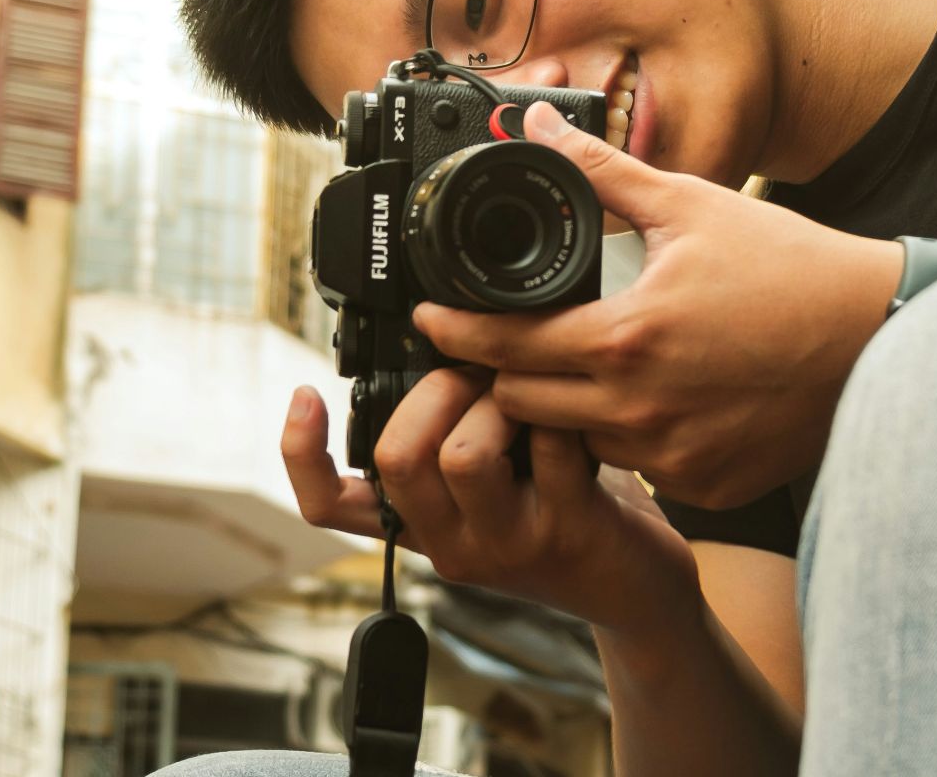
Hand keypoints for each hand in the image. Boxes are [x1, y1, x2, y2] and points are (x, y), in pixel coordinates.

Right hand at [281, 377, 698, 635]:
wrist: (635, 589)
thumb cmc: (564, 515)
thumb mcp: (493, 488)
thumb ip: (453, 441)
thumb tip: (436, 347)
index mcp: (421, 526)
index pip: (328, 505)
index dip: (301, 453)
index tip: (304, 396)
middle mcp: (451, 543)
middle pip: (396, 457)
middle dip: (433, 390)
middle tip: (474, 374)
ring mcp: (507, 542)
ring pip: (464, 454)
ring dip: (496, 400)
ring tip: (525, 398)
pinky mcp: (566, 531)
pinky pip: (549, 446)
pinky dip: (560, 412)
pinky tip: (577, 417)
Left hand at [413, 102, 903, 508]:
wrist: (878, 336)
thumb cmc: (792, 270)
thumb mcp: (693, 207)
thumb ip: (604, 173)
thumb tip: (543, 129)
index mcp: (625, 341)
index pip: (504, 349)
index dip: (456, 333)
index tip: (433, 321)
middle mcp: (640, 413)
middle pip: (524, 406)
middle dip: (509, 372)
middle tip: (513, 338)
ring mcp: (674, 459)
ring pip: (580, 442)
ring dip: (572, 409)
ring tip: (600, 364)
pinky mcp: (707, 487)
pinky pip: (641, 469)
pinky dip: (636, 438)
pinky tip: (663, 398)